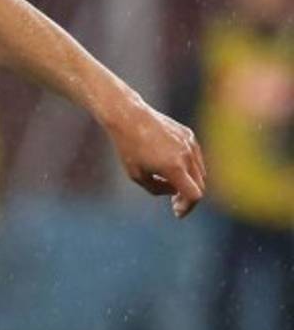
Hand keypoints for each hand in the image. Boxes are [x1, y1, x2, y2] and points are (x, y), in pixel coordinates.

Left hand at [109, 104, 206, 218]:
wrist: (129, 117)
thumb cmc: (129, 148)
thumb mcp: (138, 176)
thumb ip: (158, 189)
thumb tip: (175, 191)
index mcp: (174, 167)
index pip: (194, 195)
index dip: (188, 207)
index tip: (176, 212)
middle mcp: (186, 156)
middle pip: (199, 185)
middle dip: (187, 197)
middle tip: (174, 203)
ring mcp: (190, 144)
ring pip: (199, 171)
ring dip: (190, 182)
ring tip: (172, 185)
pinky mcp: (189, 135)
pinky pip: (195, 157)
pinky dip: (189, 167)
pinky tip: (173, 167)